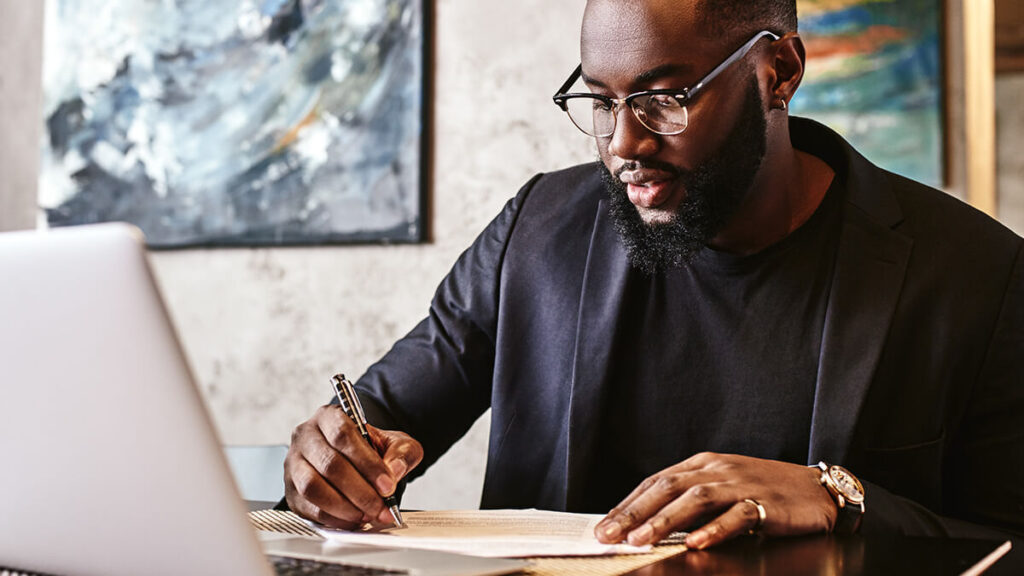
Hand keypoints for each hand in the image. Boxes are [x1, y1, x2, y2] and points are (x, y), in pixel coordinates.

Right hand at [284, 404, 422, 528]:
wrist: (355, 460)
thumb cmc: (371, 449)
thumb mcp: (395, 443)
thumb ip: (402, 452)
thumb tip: (394, 469)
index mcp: (329, 416)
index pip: (343, 435)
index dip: (367, 463)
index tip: (387, 485)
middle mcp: (306, 436)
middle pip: (330, 464)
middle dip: (360, 491)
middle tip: (380, 506)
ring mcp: (294, 464)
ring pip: (313, 488)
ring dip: (344, 507)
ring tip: (367, 514)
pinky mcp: (291, 490)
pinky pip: (309, 508)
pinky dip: (334, 518)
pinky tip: (353, 519)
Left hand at [594, 453, 836, 548]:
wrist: (817, 490)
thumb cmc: (764, 491)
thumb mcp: (722, 489)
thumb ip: (689, 502)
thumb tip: (647, 525)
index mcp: (703, 464)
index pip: (656, 482)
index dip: (628, 503)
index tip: (603, 525)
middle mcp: (718, 469)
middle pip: (668, 487)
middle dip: (634, 512)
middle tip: (608, 534)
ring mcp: (741, 484)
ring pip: (696, 499)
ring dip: (665, 520)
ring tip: (640, 540)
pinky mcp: (766, 503)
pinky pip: (737, 516)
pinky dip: (715, 529)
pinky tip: (696, 543)